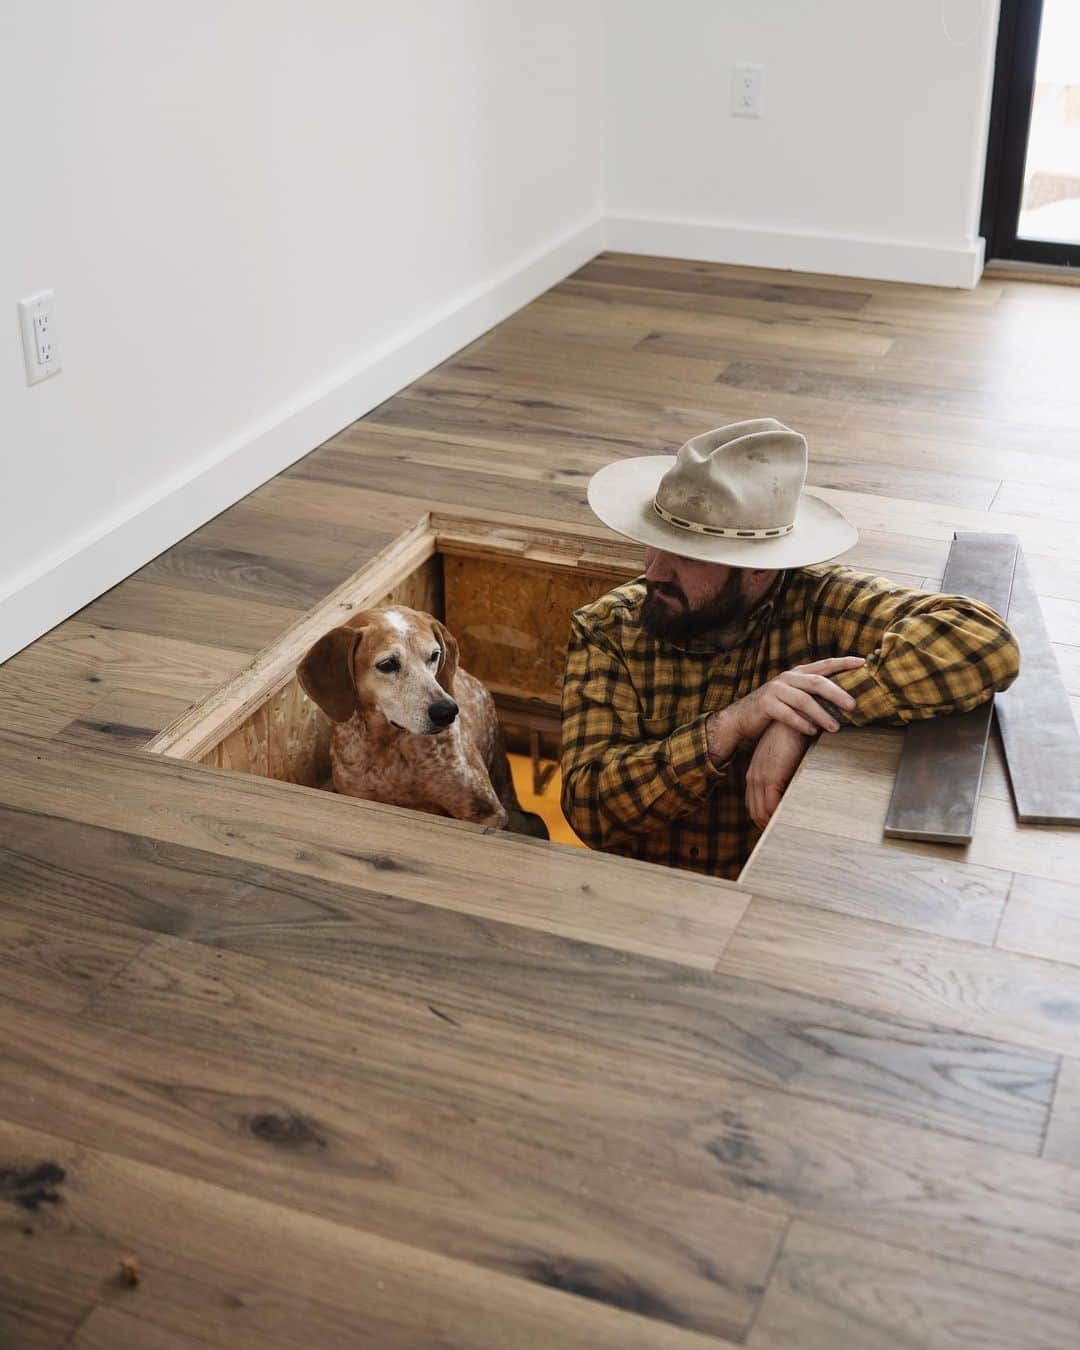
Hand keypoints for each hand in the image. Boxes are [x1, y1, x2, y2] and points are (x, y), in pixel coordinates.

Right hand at [728, 656, 865, 740]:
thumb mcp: (794, 698)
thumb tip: (846, 701)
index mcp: (798, 674)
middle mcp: (787, 678)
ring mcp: (775, 690)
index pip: (825, 665)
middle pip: (817, 682)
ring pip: (803, 700)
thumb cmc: (775, 710)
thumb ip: (813, 696)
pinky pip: (786, 714)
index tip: (864, 662)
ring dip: (821, 714)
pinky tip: (812, 732)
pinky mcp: (765, 704)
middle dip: (837, 693)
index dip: (844, 662)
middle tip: (853, 706)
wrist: (741, 718)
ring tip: (835, 728)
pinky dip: (801, 723)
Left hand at [746, 721, 812, 829]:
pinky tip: (791, 822)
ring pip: (762, 813)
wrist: (793, 721)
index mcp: (754, 775)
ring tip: (789, 835)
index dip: (764, 820)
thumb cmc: (793, 740)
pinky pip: (771, 806)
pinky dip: (779, 817)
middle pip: (755, 813)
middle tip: (784, 838)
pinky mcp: (770, 778)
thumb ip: (784, 778)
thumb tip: (794, 796)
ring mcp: (759, 778)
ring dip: (774, 825)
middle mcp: (753, 778)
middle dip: (768, 827)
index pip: (754, 806)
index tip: (777, 829)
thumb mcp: (784, 762)